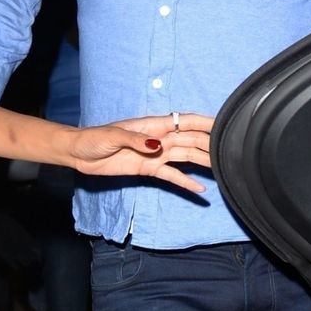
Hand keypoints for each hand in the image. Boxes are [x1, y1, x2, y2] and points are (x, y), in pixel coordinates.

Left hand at [71, 112, 213, 194]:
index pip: (184, 121)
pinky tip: (199, 188)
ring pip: (185, 156)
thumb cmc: (95, 138)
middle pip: (190, 140)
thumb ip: (136, 140)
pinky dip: (185, 181)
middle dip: (209, 143)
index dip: (204, 122)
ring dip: (202, 161)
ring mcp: (155, 154)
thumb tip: (157, 145)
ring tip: (222, 168)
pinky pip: (171, 174)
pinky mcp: (148, 168)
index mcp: (153, 125)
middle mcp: (159, 138)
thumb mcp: (114, 136)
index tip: (224, 123)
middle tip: (230, 151)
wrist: (80, 153)